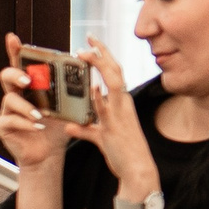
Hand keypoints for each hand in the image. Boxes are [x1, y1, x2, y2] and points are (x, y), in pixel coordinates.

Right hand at [0, 33, 74, 169]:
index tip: (14, 38)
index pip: (21, 64)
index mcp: (31, 86)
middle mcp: (17, 94)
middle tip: (28, 79)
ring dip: (26, 106)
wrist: (50, 153)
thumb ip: (74, 91)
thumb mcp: (68, 107)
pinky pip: (9, 120)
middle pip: (7, 75)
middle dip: (16, 74)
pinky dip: (24, 123)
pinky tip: (37, 126)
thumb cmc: (57, 128)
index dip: (15, 50)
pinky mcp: (4, 126)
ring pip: (9, 99)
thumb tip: (89, 72)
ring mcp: (8, 110)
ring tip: (40, 115)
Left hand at [63, 40, 156, 199]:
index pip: (115, 73)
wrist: (138, 171)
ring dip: (100, 66)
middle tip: (89, 38)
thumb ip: (86, 129)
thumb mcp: (102, 138)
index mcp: (122, 104)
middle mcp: (122, 105)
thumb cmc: (124, 153)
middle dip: (102, 53)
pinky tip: (91, 86)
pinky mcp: (113, 127)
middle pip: (115, 71)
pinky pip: (104, 110)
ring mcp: (119, 115)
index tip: (93, 43)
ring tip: (85, 53)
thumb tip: (71, 125)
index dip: (105, 56)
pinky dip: (98, 97)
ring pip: (113, 83)